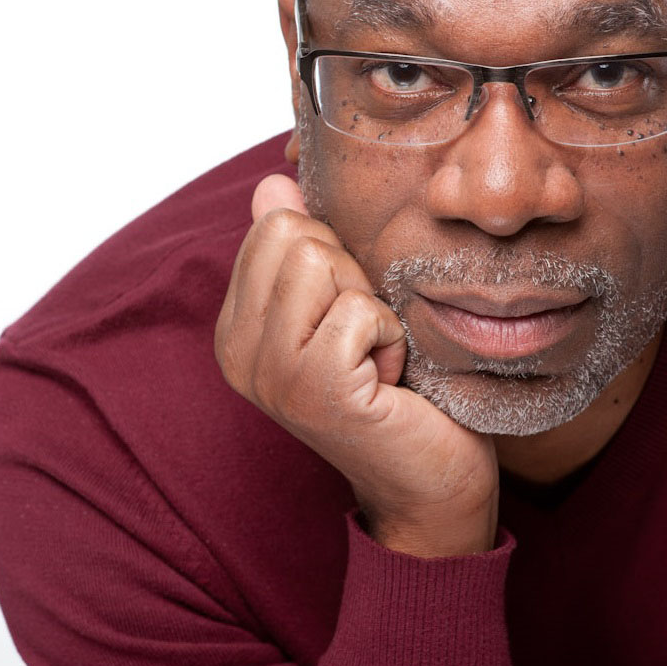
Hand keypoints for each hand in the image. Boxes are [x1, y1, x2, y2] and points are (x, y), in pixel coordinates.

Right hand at [215, 174, 498, 556]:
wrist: (429, 482)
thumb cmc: (398, 391)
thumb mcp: (347, 309)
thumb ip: (304, 251)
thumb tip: (272, 183)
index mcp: (239, 327)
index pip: (276, 225)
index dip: (335, 257)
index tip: (351, 317)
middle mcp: (237, 351)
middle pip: (296, 234)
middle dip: (352, 274)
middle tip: (366, 339)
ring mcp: (269, 373)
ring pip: (323, 262)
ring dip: (372, 305)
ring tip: (376, 357)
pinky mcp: (313, 389)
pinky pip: (361, 309)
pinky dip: (392, 336)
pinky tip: (390, 380)